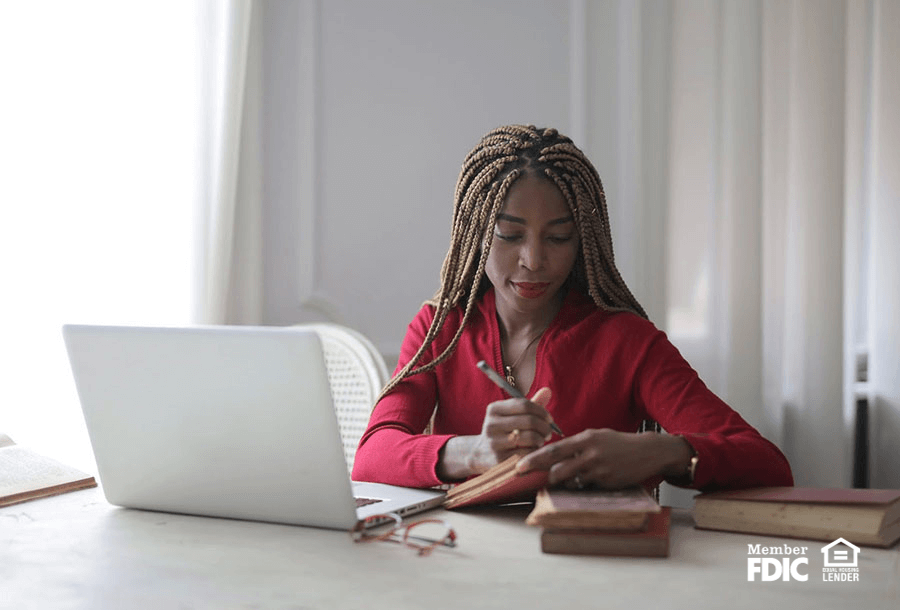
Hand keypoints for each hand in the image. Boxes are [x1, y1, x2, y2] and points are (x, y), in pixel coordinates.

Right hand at [437, 387, 554, 478]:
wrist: (482, 454)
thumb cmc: (504, 431)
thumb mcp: (512, 415)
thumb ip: (531, 404)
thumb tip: (548, 391)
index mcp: (494, 409)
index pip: (524, 405)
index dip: (541, 411)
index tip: (549, 419)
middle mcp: (491, 424)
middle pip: (529, 421)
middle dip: (544, 427)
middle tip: (548, 432)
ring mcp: (494, 442)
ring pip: (529, 437)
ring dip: (541, 439)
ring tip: (541, 441)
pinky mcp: (499, 459)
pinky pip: (526, 453)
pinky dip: (534, 452)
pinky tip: (533, 451)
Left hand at [514, 429, 692, 488]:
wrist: (647, 452)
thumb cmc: (618, 443)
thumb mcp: (596, 436)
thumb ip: (576, 444)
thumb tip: (554, 453)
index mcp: (586, 439)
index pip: (553, 450)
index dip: (534, 459)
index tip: (519, 466)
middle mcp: (590, 454)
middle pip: (557, 468)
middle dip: (543, 476)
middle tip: (532, 480)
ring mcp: (599, 470)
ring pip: (569, 481)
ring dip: (562, 483)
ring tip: (560, 481)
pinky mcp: (607, 483)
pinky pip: (585, 488)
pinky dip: (581, 486)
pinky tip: (586, 482)